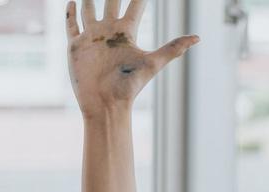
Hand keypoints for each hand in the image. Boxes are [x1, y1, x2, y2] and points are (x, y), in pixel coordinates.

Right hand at [66, 0, 197, 117]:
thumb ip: (173, 48)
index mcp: (126, 32)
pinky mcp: (76, 46)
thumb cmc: (129, 87)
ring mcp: (92, 37)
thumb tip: (198, 38)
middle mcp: (109, 31)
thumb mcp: (152, 64)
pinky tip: (72, 1)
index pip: (135, 5)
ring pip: (89, 10)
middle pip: (110, 1)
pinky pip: (71, 24)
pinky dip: (70, 12)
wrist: (105, 104)